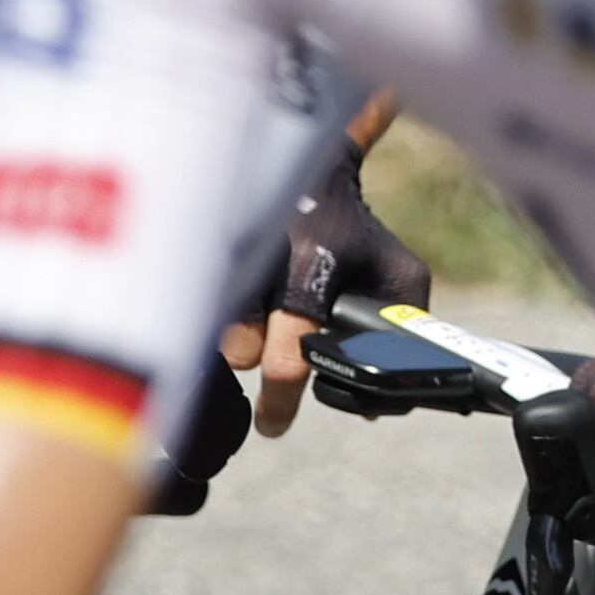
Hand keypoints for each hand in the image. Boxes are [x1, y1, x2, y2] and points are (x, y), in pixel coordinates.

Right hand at [221, 135, 432, 435]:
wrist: (313, 169)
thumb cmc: (359, 235)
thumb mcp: (399, 274)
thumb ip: (400, 331)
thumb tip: (377, 407)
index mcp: (314, 266)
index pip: (290, 348)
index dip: (282, 395)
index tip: (275, 425)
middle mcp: (262, 260)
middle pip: (240, 350)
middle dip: (258, 366)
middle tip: (272, 367)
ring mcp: (226, 254)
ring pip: (213, 334)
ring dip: (237, 344)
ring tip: (261, 329)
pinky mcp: (200, 252)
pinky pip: (194, 313)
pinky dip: (214, 323)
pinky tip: (232, 312)